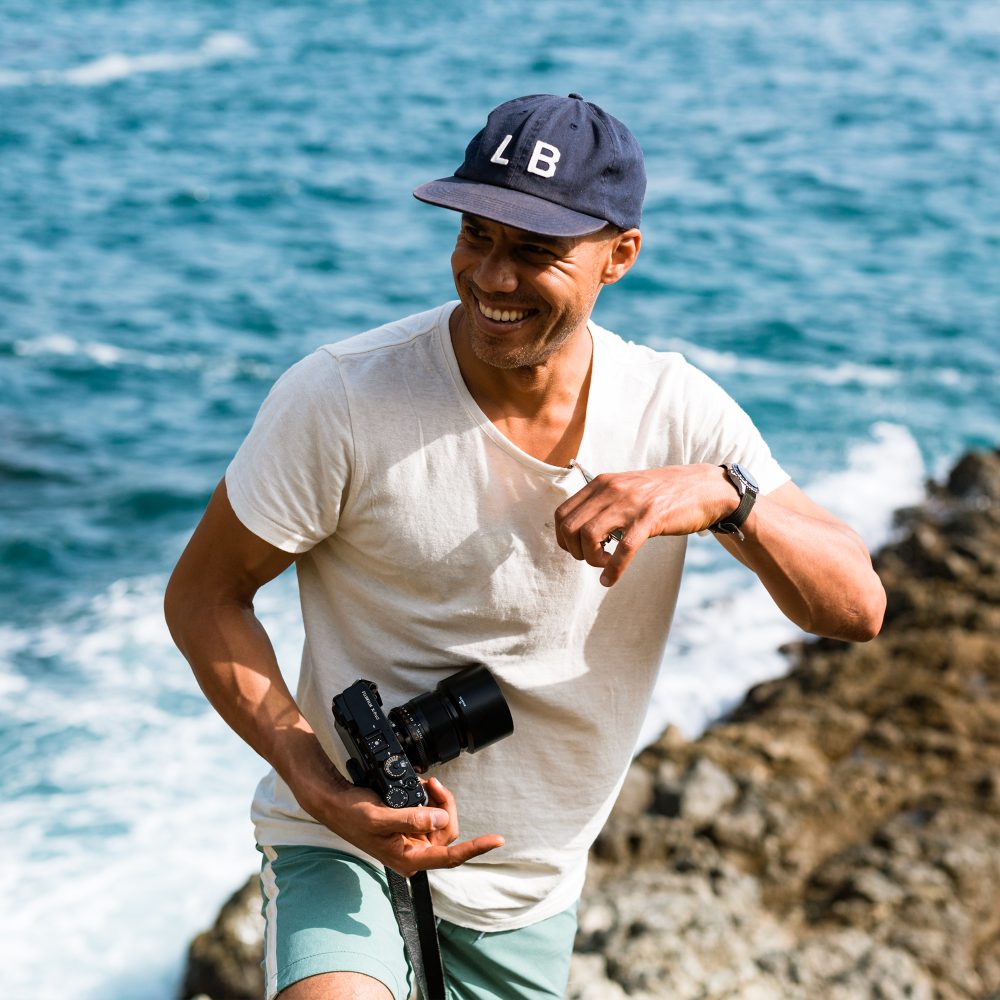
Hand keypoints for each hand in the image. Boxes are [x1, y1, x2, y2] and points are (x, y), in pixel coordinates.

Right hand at [289, 743, 503, 876]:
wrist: (335, 803)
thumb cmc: (352, 814)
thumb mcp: (380, 816)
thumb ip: (411, 819)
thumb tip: (439, 818)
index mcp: (408, 859)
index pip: (449, 857)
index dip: (475, 848)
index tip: (496, 840)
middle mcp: (413, 853)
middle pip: (448, 831)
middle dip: (446, 805)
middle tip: (433, 783)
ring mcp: (412, 841)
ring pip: (441, 821)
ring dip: (438, 800)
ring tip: (427, 783)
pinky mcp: (409, 828)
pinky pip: (431, 814)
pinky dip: (430, 799)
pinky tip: (422, 788)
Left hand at [554, 464, 732, 586]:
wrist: (704, 487)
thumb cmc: (664, 493)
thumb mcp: (626, 489)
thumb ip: (603, 503)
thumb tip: (580, 530)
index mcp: (601, 483)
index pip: (562, 514)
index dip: (563, 538)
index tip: (577, 549)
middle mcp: (611, 490)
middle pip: (570, 527)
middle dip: (574, 551)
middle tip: (592, 558)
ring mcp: (631, 504)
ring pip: (589, 536)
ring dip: (591, 559)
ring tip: (604, 564)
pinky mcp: (650, 518)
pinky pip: (623, 549)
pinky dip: (613, 570)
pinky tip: (610, 580)